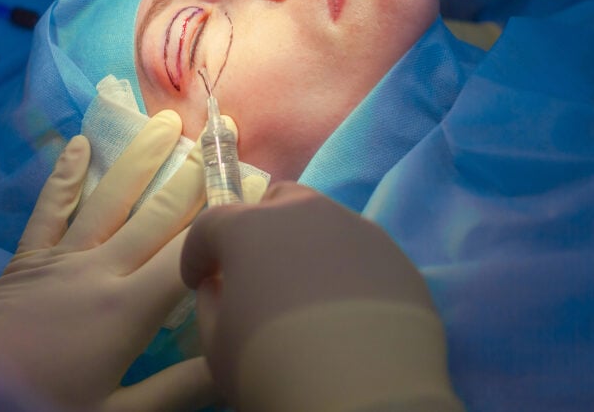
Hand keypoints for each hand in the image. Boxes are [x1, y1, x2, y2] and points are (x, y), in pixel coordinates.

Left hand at [0, 111, 216, 411]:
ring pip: (110, 198)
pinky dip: (65, 175)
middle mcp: (102, 269)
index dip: (222, 222)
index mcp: (131, 307)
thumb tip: (233, 362)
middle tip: (221, 138)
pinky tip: (78, 143)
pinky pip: (50, 208)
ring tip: (167, 122)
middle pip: (156, 214)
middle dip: (192, 176)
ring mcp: (62, 257)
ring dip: (141, 158)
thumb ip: (180, 388)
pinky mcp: (28, 257)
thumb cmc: (46, 405)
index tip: (250, 192)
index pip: (188, 254)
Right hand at [181, 182, 460, 411]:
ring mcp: (357, 230)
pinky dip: (349, 272)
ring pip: (324, 224)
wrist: (365, 392)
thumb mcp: (216, 345)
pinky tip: (349, 310)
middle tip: (259, 270)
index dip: (198, 254)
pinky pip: (362, 254)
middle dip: (260, 228)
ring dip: (308, 248)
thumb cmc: (272, 365)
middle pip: (276, 202)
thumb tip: (221, 286)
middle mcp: (306, 214)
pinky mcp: (395, 256)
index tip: (199, 280)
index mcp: (250, 228)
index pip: (210, 226)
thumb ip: (212, 303)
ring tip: (310, 292)